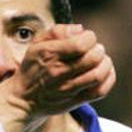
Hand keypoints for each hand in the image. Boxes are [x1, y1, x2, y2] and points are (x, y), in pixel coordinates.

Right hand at [0, 24, 115, 131]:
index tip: (86, 38)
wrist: (23, 99)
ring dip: (105, 63)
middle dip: (98, 49)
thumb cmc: (32, 68)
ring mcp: (68, 89)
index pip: (81, 44)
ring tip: (100, 60)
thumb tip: (80, 29)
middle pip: (93, 58)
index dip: (89, 37)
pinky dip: (108, 79)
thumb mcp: (36, 43)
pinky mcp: (75, 101)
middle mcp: (59, 72)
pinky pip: (100, 91)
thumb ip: (57, 31)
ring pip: (98, 75)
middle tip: (94, 49)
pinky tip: (104, 72)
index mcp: (50, 55)